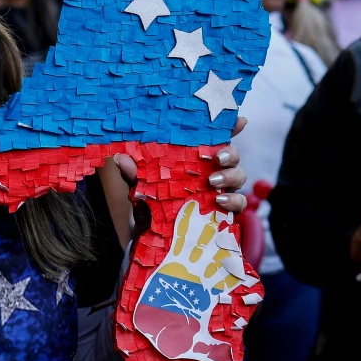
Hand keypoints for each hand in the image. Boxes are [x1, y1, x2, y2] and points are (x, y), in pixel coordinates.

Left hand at [103, 118, 249, 245]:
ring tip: (214, 181)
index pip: (214, 138)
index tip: (240, 120)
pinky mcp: (223, 213)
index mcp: (194, 159)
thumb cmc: (150, 204)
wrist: (151, 240)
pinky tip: (219, 201)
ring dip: (231, 175)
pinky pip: (239, 204)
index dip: (230, 127)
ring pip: (239, 177)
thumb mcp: (139, 188)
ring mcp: (220, 191)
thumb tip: (120, 160)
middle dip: (230, 153)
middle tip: (217, 157)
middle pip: (232, 156)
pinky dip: (234, 201)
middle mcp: (211, 171)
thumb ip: (133, 174)